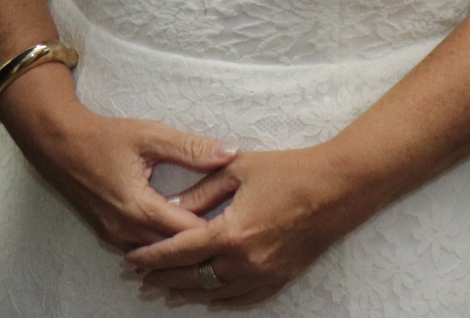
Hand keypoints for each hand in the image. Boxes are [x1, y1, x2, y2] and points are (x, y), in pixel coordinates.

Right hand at [1, 79, 236, 252]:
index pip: (188, 233)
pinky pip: (145, 247)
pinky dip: (165, 242)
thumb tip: (230, 152)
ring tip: (213, 232)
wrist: (58, 145)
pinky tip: (182, 230)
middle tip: (233, 228)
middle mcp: (127, 232)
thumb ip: (191, 148)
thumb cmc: (103, 137)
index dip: (216, 227)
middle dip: (204, 242)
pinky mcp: (110, 235)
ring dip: (183, 245)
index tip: (240, 218)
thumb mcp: (150, 135)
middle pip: (176, 250)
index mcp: (139, 209)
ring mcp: (116, 237)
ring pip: (160, 252)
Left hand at [122, 147, 365, 307]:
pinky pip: (244, 298)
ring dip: (189, 292)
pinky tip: (209, 296)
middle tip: (142, 279)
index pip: (180, 251)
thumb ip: (201, 191)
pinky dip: (221, 299)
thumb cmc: (288, 171)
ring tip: (168, 289)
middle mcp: (245, 261)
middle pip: (194, 278)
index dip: (152, 257)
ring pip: (216, 293)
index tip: (132, 260)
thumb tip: (171, 208)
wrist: (338, 187)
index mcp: (231, 233)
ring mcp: (264, 274)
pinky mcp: (281, 278)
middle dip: (164, 278)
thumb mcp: (238, 170)